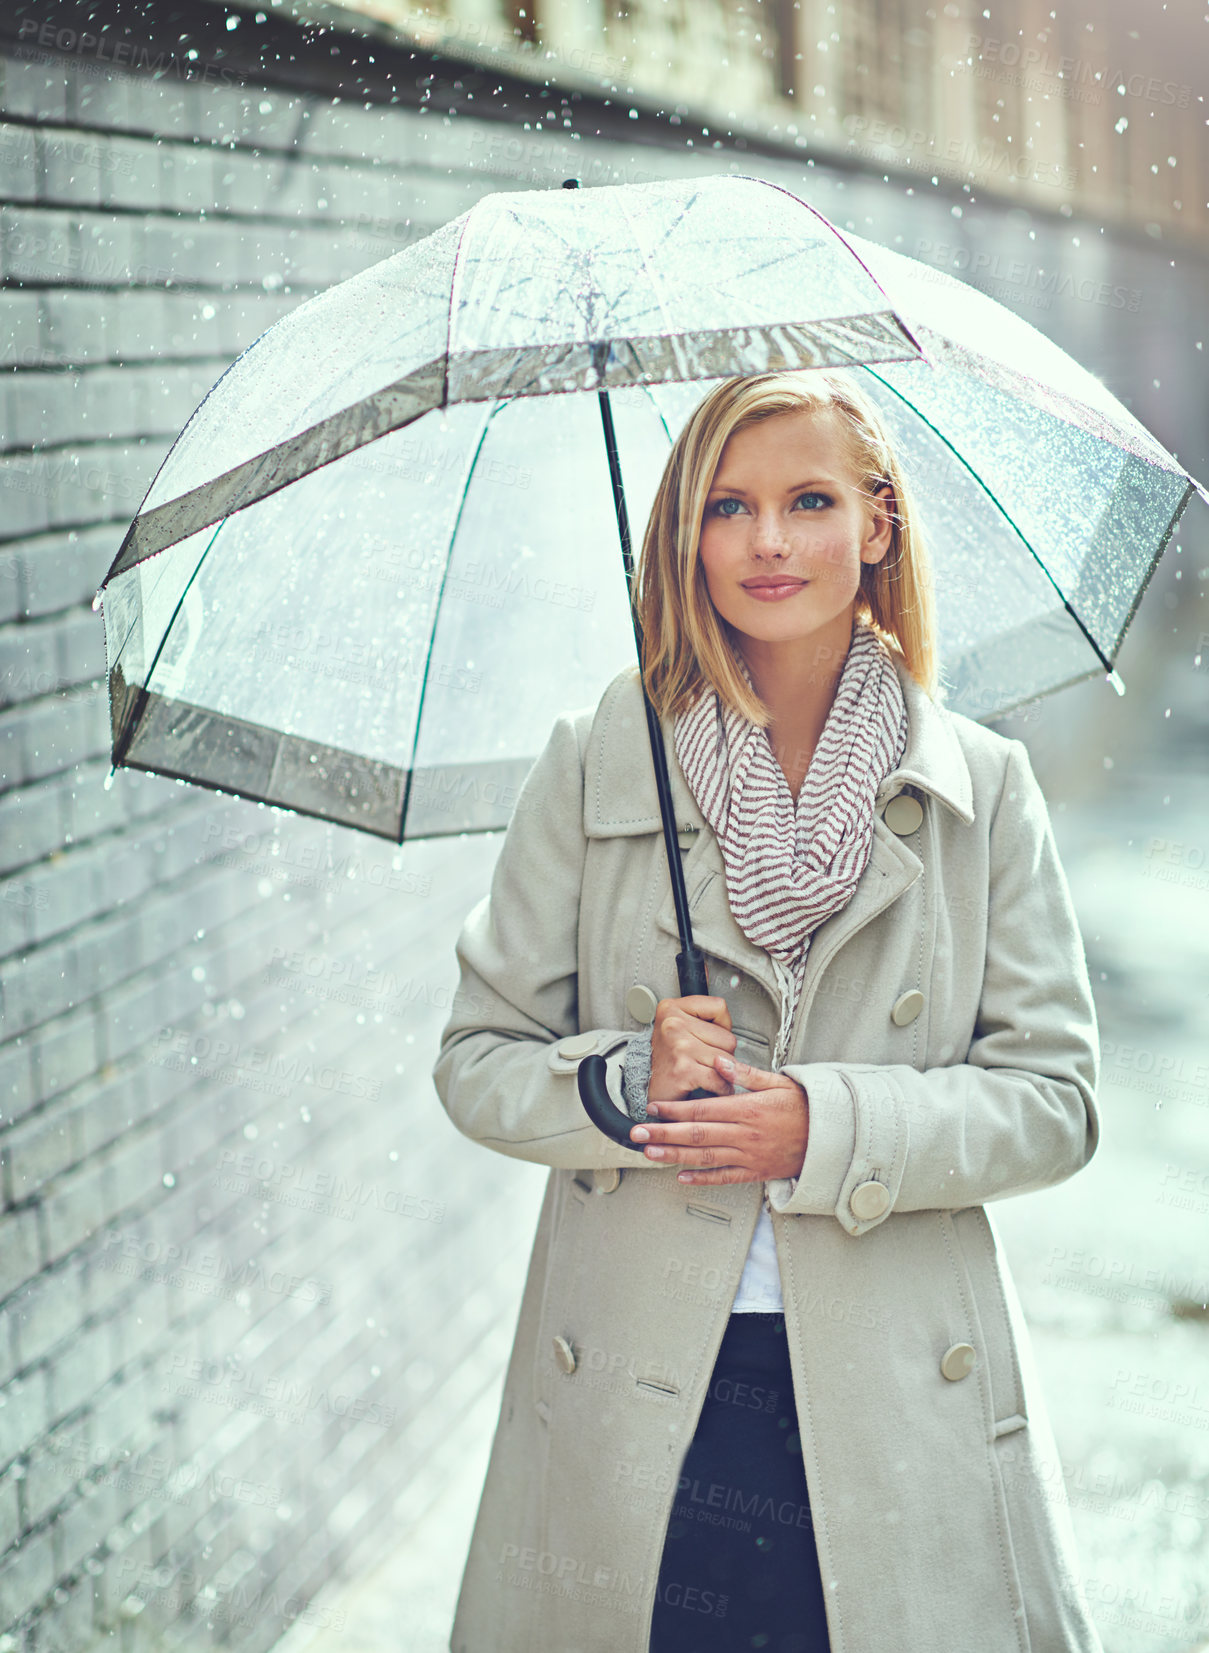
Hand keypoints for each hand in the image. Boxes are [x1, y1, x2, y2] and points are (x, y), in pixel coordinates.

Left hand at [629, 1051, 808, 1185]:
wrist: (831, 1137)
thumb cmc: (804, 1107)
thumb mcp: (778, 1082)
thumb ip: (746, 1073)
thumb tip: (720, 1061)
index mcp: (748, 1109)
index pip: (703, 1109)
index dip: (675, 1109)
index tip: (653, 1108)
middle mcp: (745, 1134)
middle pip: (697, 1134)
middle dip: (663, 1133)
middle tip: (637, 1134)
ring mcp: (749, 1156)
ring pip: (705, 1157)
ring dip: (674, 1155)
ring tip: (650, 1153)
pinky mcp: (755, 1172)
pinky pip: (724, 1177)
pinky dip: (701, 1178)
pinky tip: (681, 1176)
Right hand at [648, 994, 735, 1100]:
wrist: (645, 1088)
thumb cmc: (668, 1059)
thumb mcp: (679, 1027)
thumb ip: (706, 1021)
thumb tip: (734, 1035)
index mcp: (671, 1008)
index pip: (719, 1006)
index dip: (722, 1025)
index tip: (709, 1037)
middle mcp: (673, 1024)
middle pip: (728, 1038)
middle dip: (724, 1054)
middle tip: (706, 1061)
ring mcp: (679, 1046)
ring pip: (727, 1059)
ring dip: (724, 1073)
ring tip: (708, 1073)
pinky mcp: (684, 1070)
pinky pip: (720, 1079)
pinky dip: (723, 1088)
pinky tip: (714, 1088)